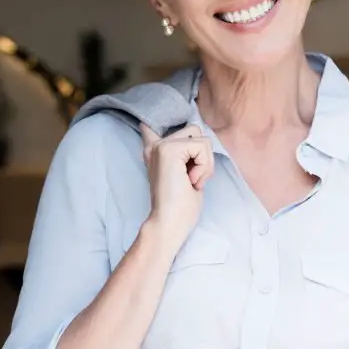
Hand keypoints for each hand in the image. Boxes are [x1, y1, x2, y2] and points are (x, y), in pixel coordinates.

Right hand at [140, 123, 213, 253]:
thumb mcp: (185, 176)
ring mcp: (161, 146)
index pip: (151, 127)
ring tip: (191, 182)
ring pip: (202, 138)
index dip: (152, 125)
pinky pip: (202, 147)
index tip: (143, 124)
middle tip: (191, 179)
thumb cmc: (179, 208)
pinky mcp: (169, 150)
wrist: (168, 224)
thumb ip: (184, 158)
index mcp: (156, 153)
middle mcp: (156, 145)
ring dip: (205, 163)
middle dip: (204, 156)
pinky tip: (190, 182)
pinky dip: (204, 167)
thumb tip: (182, 147)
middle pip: (195, 131)